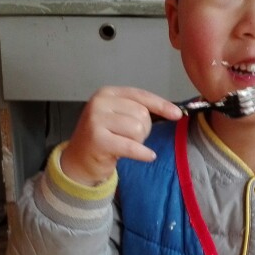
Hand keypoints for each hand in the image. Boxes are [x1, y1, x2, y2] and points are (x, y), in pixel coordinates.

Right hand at [60, 86, 182, 185]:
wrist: (77, 161)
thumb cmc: (103, 138)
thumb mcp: (117, 117)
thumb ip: (138, 110)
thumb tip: (173, 111)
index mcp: (107, 93)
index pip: (141, 95)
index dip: (161, 105)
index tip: (177, 114)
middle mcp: (100, 103)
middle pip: (142, 114)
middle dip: (144, 130)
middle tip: (129, 139)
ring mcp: (96, 120)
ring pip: (138, 129)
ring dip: (138, 142)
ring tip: (124, 145)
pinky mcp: (98, 140)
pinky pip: (132, 146)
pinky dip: (143, 153)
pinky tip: (147, 156)